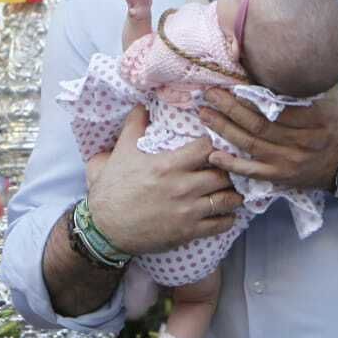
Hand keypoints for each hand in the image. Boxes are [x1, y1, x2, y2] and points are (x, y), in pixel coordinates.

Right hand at [87, 105, 243, 254]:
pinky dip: (228, 218)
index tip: (214, 146)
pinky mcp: (188, 232)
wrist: (104, 228)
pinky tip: (226, 212)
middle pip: (224, 173)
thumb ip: (133, 126)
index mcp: (168, 165)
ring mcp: (187, 211)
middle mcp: (182, 187)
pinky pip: (221, 224)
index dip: (214, 145)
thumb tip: (141, 105)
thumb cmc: (111, 189)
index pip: (207, 148)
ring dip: (233, 193)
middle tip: (229, 168)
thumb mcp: (120, 152)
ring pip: (228, 199)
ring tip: (232, 189)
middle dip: (228, 169)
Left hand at [199, 85, 337, 192]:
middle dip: (230, 108)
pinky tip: (213, 154)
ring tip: (204, 113)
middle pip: (259, 124)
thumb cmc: (335, 120)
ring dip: (224, 129)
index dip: (251, 96)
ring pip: (251, 144)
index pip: (278, 106)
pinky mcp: (282, 176)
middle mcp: (302, 141)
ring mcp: (290, 161)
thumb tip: (292, 47)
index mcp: (315, 118)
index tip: (230, 82)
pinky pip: (253, 172)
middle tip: (209, 94)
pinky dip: (232, 164)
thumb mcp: (332, 93)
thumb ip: (313, 74)